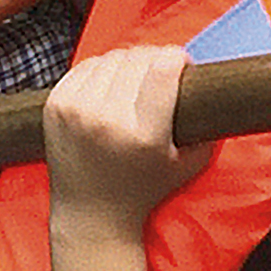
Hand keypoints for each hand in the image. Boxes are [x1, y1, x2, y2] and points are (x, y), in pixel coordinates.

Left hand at [42, 45, 204, 238]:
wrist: (90, 213)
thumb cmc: (143, 190)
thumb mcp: (188, 164)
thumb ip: (209, 128)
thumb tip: (214, 87)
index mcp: (143, 134)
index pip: (164, 68)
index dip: (179, 58)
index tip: (182, 65)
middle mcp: (107, 120)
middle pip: (139, 58)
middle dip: (156, 60)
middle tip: (160, 75)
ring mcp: (77, 110)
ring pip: (112, 57)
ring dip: (128, 64)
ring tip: (134, 85)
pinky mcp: (56, 105)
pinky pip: (86, 65)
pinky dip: (101, 70)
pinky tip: (109, 89)